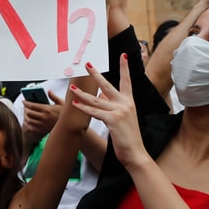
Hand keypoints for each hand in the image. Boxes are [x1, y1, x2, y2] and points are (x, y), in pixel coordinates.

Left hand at [22, 91, 62, 138]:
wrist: (70, 126)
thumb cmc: (65, 114)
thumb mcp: (62, 103)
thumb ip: (54, 97)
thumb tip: (49, 91)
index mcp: (47, 109)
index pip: (32, 105)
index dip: (26, 103)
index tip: (24, 101)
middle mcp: (44, 117)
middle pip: (29, 113)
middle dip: (25, 109)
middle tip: (25, 107)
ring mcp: (43, 125)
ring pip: (29, 121)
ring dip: (26, 117)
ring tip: (26, 114)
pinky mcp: (43, 130)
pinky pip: (32, 128)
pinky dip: (29, 125)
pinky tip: (29, 122)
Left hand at [70, 56, 150, 170]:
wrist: (135, 153)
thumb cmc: (128, 137)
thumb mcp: (123, 117)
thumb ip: (114, 105)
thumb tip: (101, 95)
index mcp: (129, 102)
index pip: (127, 81)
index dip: (125, 68)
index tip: (123, 55)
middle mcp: (125, 104)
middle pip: (107, 85)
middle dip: (96, 74)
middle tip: (87, 64)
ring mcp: (119, 111)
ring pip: (96, 99)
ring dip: (82, 94)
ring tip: (73, 87)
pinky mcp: (112, 120)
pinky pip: (94, 112)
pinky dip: (83, 108)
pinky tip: (75, 104)